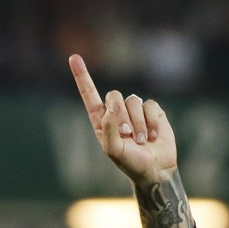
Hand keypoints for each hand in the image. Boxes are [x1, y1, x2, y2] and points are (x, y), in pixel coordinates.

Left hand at [69, 55, 176, 185]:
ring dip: (138, 124)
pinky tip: (153, 136)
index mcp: (102, 121)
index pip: (90, 95)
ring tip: (141, 141)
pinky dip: (151, 122)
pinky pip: (149, 105)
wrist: (155, 170)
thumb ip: (109, 125)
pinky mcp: (152, 111)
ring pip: (133, 101)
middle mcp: (117, 112)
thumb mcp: (112, 149)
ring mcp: (135, 110)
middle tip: (127, 136)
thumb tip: (114, 101)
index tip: (74, 57)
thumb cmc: (130, 162)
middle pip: (114, 95)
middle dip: (121, 116)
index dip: (82, 76)